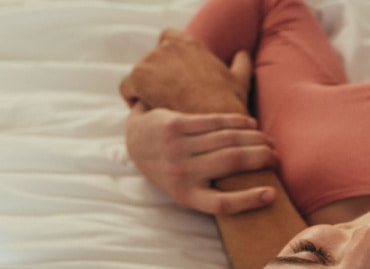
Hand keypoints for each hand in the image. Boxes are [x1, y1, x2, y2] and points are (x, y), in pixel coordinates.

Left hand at [120, 29, 250, 114]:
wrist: (214, 127)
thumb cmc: (228, 106)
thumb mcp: (240, 80)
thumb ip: (240, 63)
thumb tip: (242, 53)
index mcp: (189, 43)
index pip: (168, 39)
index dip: (168, 59)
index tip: (174, 77)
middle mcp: (168, 47)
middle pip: (151, 58)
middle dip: (156, 76)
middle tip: (168, 98)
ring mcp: (151, 61)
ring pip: (139, 74)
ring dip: (146, 89)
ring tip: (160, 109)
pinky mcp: (138, 78)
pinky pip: (127, 88)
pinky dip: (134, 100)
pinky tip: (150, 113)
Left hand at [126, 105, 277, 213]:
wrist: (137, 143)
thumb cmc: (172, 171)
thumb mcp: (185, 190)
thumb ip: (211, 193)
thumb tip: (257, 196)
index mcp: (185, 195)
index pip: (221, 204)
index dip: (248, 200)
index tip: (271, 194)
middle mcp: (180, 171)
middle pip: (231, 162)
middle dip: (261, 157)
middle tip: (276, 158)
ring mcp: (177, 146)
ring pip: (226, 140)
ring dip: (254, 139)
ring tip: (269, 143)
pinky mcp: (175, 124)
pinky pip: (213, 121)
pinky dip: (237, 122)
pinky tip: (252, 125)